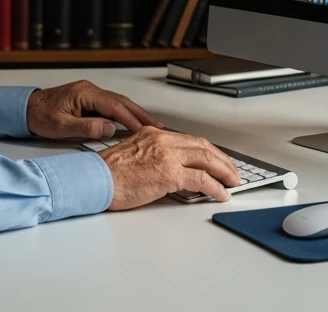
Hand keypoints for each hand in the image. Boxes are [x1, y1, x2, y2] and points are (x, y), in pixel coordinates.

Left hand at [26, 79, 163, 140]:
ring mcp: (90, 93)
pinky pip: (111, 106)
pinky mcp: (89, 100)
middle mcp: (90, 90)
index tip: (144, 129)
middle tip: (158, 126)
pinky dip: (123, 114)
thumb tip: (110, 128)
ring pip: (118, 103)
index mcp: (84, 93)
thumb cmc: (39, 116)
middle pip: (121, 101)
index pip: (114, 106)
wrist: (25, 109)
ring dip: (134, 114)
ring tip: (150, 126)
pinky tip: (131, 123)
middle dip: (140, 114)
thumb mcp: (62, 127)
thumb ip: (87, 127)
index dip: (131, 118)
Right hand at [98, 127, 241, 209]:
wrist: (94, 179)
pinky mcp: (169, 174)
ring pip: (206, 159)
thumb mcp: (134, 155)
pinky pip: (201, 179)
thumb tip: (170, 170)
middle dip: (222, 160)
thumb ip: (153, 156)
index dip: (208, 151)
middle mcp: (163, 140)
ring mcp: (167, 156)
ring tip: (233, 182)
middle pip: (203, 147)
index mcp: (154, 134)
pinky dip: (215, 187)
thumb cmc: (108, 174)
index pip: (190, 140)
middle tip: (232, 171)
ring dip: (224, 172)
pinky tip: (221, 194)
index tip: (218, 160)